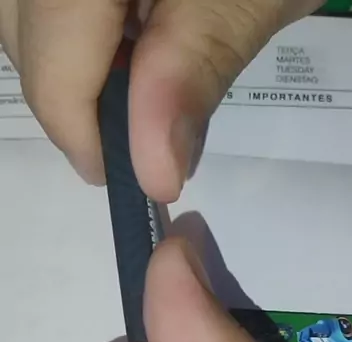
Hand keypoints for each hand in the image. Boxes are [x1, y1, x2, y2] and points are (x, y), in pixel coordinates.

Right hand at [0, 0, 320, 196]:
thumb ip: (199, 64)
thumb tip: (155, 171)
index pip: (49, 52)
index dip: (82, 133)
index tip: (137, 180)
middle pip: (18, 29)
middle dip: (74, 95)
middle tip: (141, 133)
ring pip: (18, 10)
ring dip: (70, 54)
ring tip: (139, 68)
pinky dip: (78, 18)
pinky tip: (131, 21)